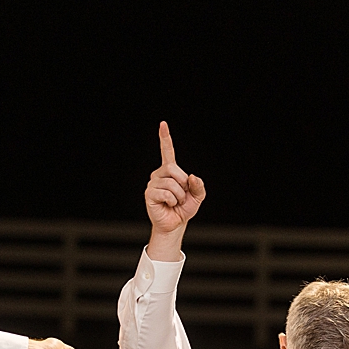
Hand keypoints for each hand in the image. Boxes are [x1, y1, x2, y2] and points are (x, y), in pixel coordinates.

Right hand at [145, 121, 205, 261]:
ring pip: (172, 184)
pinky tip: (169, 205)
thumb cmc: (184, 208)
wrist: (175, 224)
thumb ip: (199, 185)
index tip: (163, 124)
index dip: (165, 138)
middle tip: (182, 195)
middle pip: (173, 169)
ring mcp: (153, 184)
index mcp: (170, 171)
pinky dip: (172, 201)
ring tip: (175, 202)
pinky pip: (166, 194)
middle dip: (183, 184)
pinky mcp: (149, 194)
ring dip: (179, 196)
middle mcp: (159, 174)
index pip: (167, 152)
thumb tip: (192, 176)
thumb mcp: (198, 196)